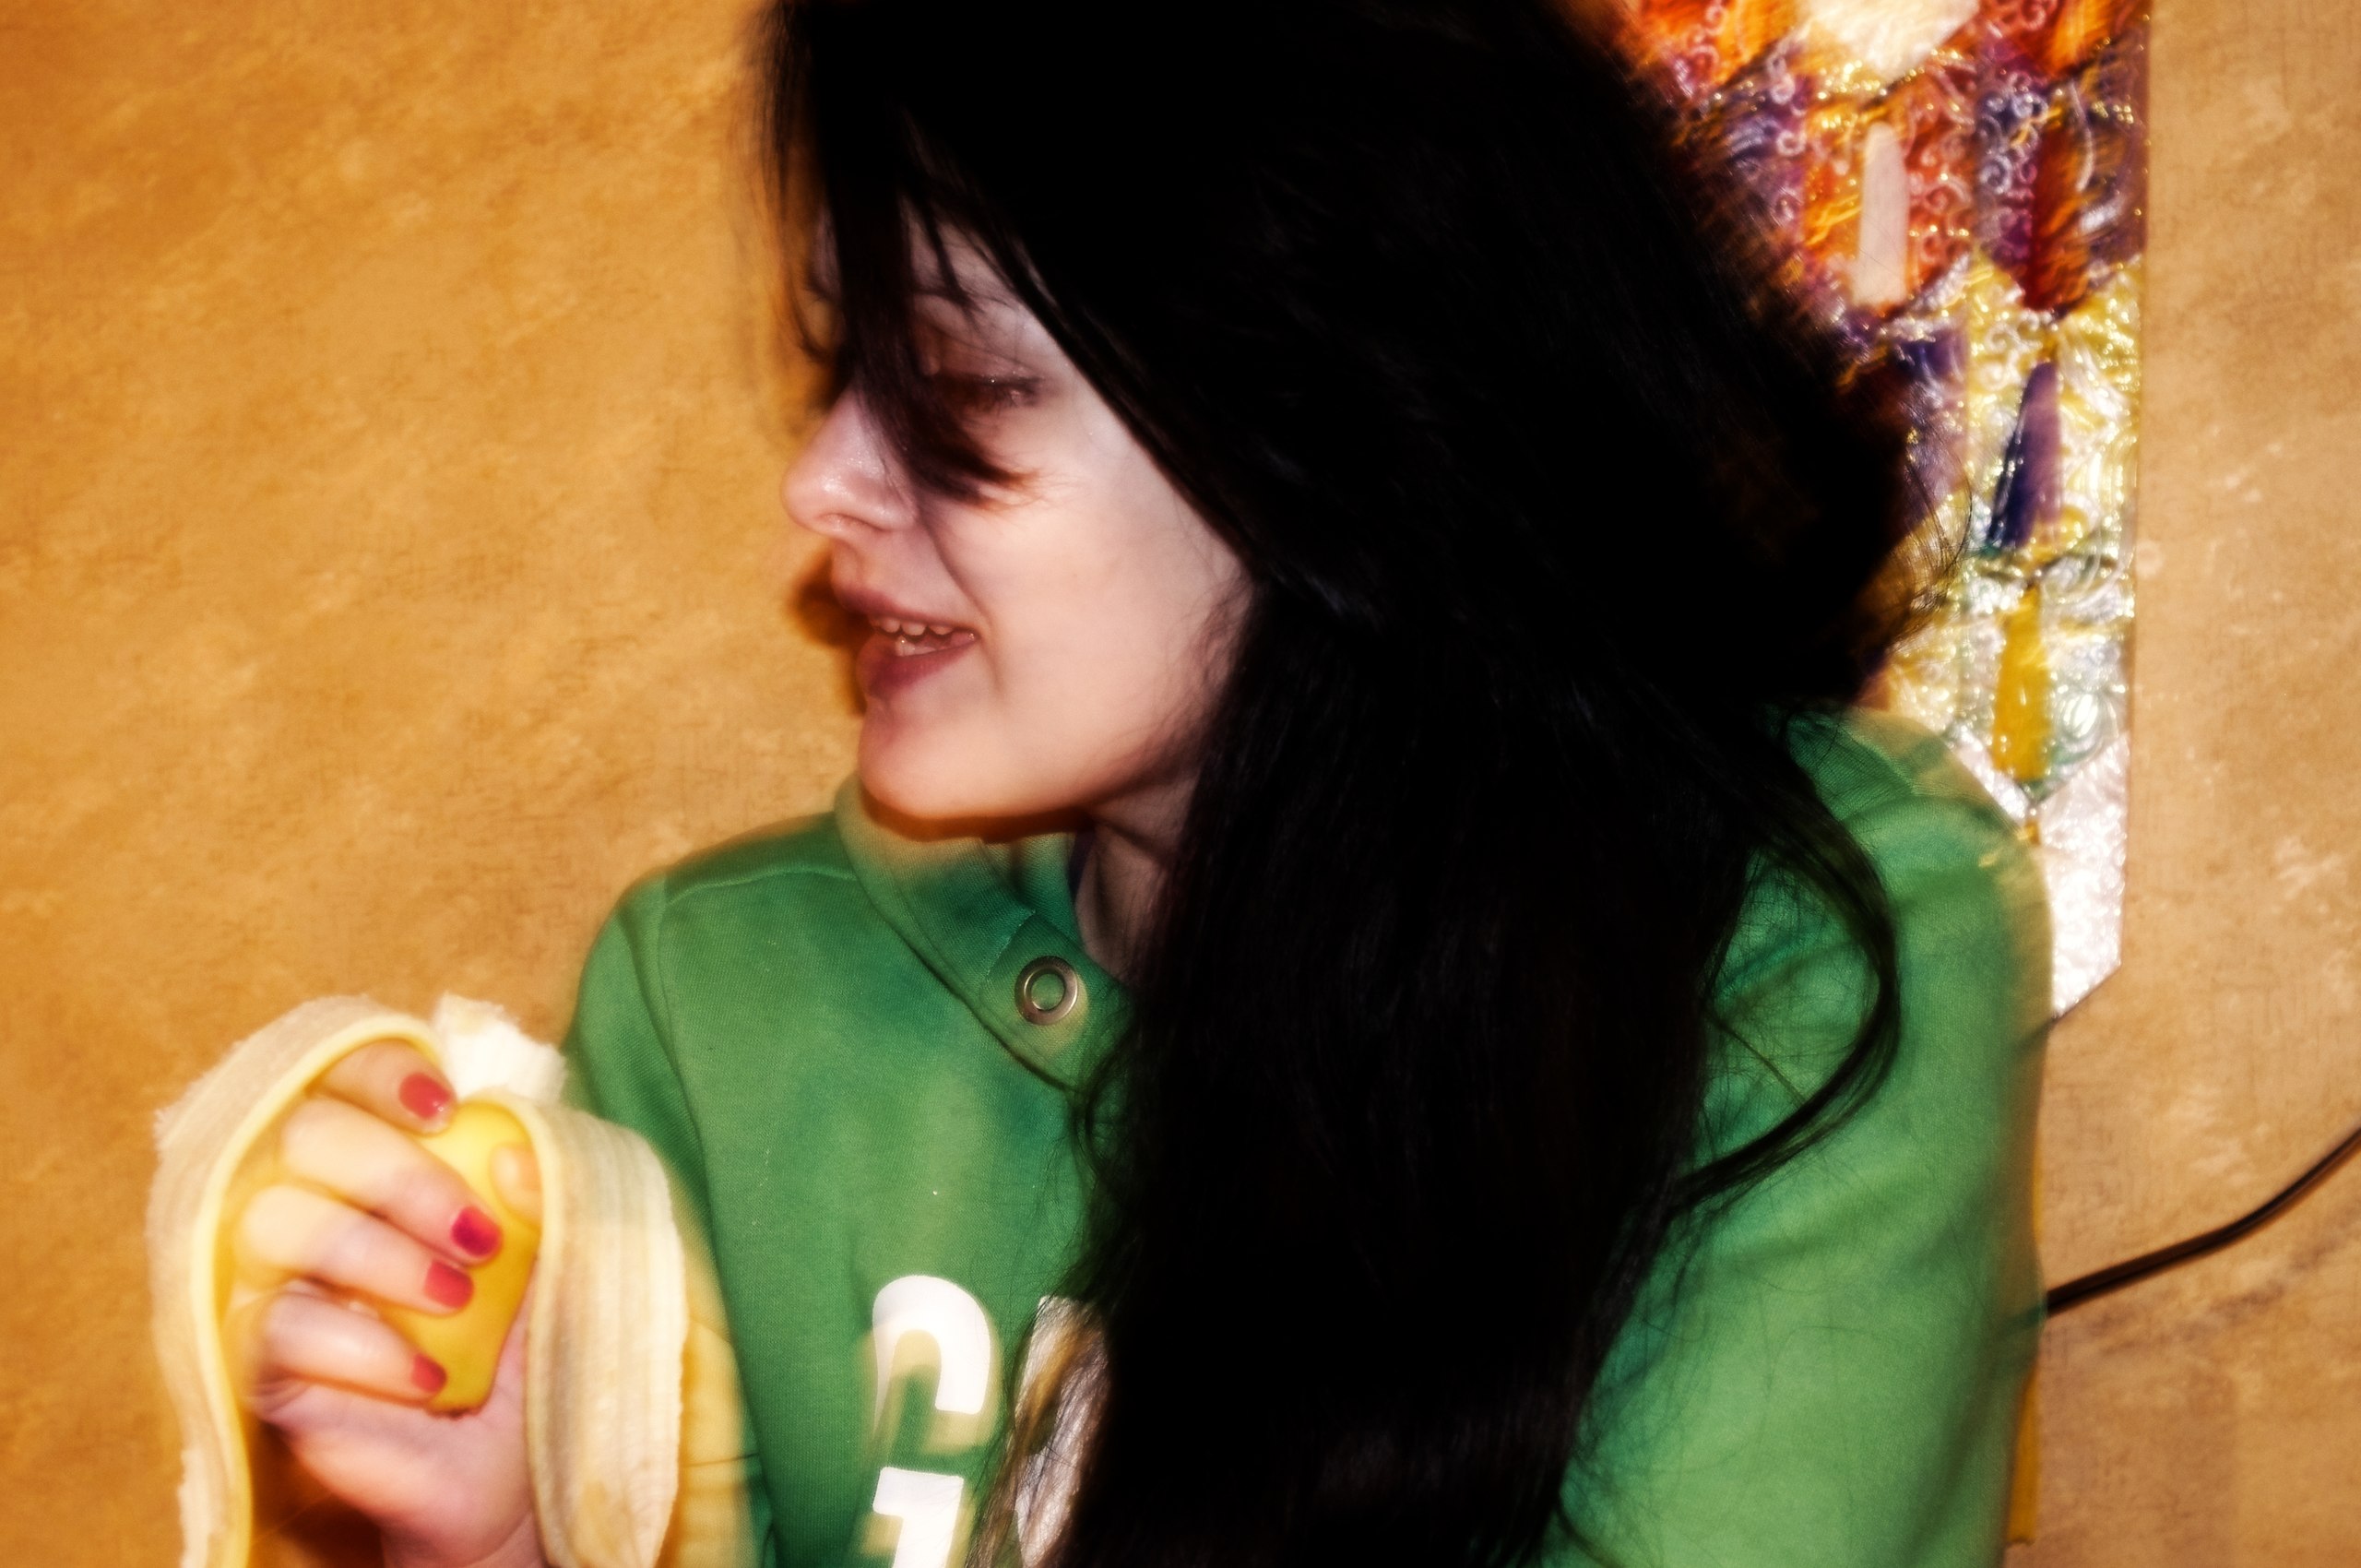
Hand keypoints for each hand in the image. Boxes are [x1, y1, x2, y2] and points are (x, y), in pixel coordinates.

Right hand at [225, 1040, 546, 1567]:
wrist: (515, 1462)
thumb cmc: (532, 1339)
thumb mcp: (569, 1255)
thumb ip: (553, 1194)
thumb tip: (510, 1154)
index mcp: (381, 1159)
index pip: (344, 1079)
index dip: (378, 1073)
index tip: (444, 1109)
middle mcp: (316, 1204)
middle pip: (303, 1134)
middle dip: (396, 1173)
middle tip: (477, 1238)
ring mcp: (278, 1281)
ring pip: (274, 1222)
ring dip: (377, 1255)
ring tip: (455, 1300)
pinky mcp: (261, 1367)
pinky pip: (275, 1328)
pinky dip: (361, 1346)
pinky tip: (427, 1373)